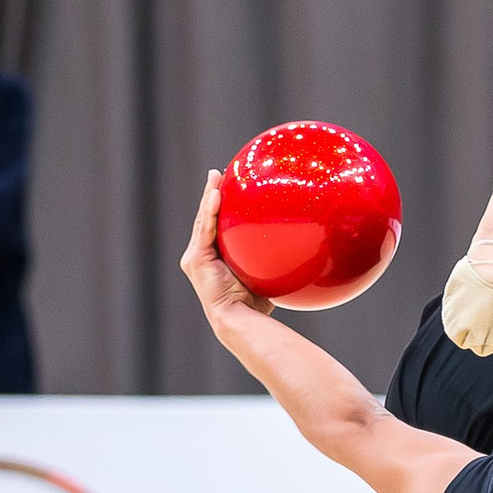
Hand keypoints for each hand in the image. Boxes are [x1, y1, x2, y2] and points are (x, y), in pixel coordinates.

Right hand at [178, 170, 271, 319]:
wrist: (239, 319)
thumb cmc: (255, 302)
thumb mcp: (262, 272)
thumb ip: (268, 257)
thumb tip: (297, 244)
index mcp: (213, 259)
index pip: (216, 227)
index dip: (219, 207)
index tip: (227, 188)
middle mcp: (200, 256)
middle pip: (206, 219)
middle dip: (211, 195)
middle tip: (218, 174)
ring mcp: (195, 258)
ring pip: (203, 220)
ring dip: (209, 196)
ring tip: (214, 176)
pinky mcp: (196, 259)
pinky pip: (205, 229)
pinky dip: (209, 211)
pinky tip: (215, 193)